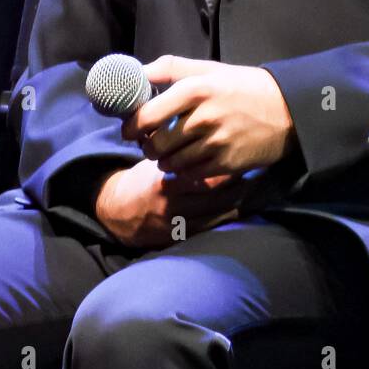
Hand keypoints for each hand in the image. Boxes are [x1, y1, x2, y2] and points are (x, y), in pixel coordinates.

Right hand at [93, 158, 251, 248]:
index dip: (223, 165)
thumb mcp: (152, 162)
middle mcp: (172, 205)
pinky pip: (211, 227)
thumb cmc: (140, 180)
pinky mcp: (180, 237)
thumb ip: (173, 152)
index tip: (237, 152)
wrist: (118, 215)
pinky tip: (237, 205)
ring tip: (249, 185)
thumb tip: (199, 130)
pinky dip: (225, 215)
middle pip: (215, 194)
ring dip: (236, 200)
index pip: (202, 173)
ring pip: (217, 213)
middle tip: (250, 169)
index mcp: (164, 182)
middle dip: (236, 182)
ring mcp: (177, 224)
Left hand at [120, 56, 297, 184]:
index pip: (148, 114)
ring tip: (170, 152)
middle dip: (147, 146)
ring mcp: (216, 143)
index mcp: (197, 89)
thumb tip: (137, 72)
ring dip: (164, 160)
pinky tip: (189, 160)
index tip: (129, 128)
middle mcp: (204, 117)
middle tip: (151, 142)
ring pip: (171, 162)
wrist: (288, 110)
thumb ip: (171, 68)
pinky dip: (183, 170)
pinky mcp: (226, 164)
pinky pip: (190, 174)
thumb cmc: (244, 86)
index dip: (131, 125)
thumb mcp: (210, 69)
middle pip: (156, 144)